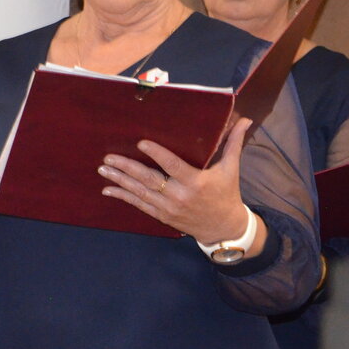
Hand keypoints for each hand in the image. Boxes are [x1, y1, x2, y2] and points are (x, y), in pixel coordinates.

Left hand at [98, 117, 261, 249]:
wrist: (224, 228)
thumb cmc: (227, 194)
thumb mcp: (230, 169)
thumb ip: (233, 144)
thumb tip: (245, 120)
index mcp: (196, 182)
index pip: (173, 165)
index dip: (157, 154)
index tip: (141, 143)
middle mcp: (180, 196)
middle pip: (149, 180)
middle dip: (127, 168)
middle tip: (108, 157)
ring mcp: (169, 208)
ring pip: (140, 193)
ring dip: (120, 180)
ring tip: (103, 169)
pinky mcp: (162, 216)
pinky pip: (139, 205)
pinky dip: (123, 197)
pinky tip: (108, 189)